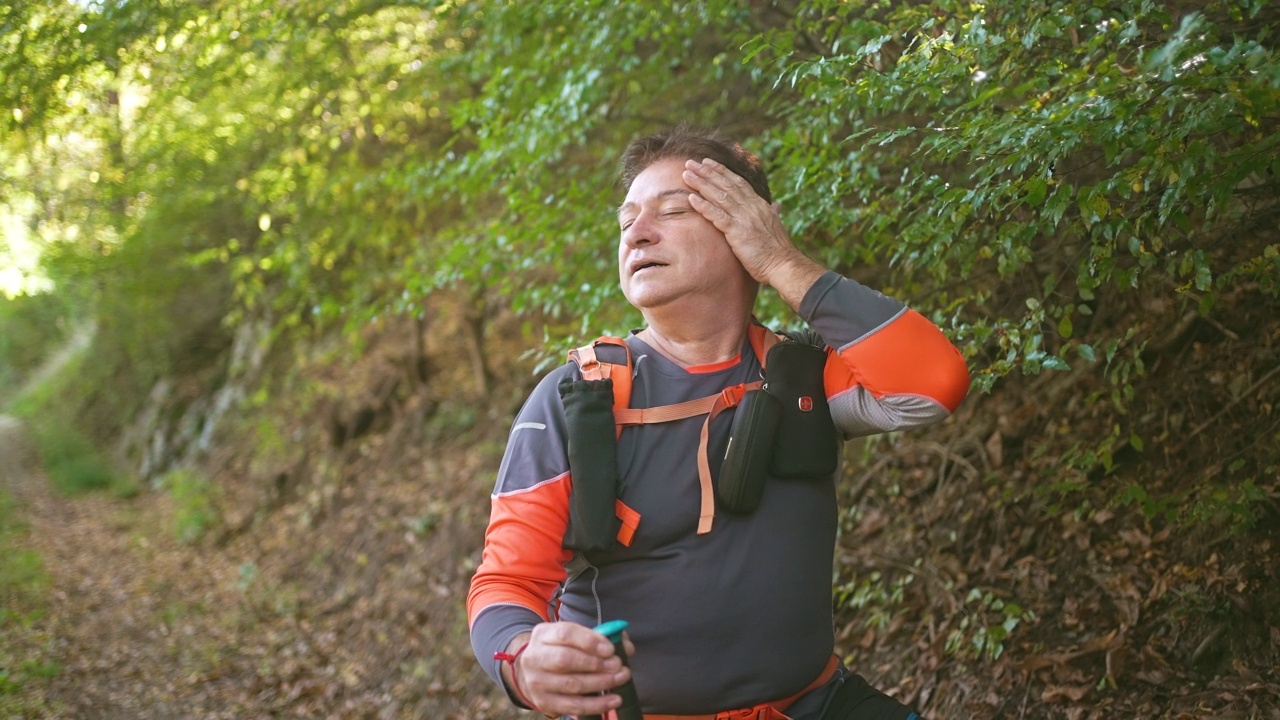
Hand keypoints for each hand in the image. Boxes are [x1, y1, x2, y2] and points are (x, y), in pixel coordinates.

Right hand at [506, 622, 633, 716]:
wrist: (534, 671)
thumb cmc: (561, 650)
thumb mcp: (574, 637)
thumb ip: (600, 637)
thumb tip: (625, 646)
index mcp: (543, 634)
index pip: (565, 634)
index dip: (590, 641)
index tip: (610, 649)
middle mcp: (534, 657)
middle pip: (566, 660)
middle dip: (596, 663)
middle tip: (617, 665)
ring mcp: (537, 682)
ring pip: (572, 684)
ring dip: (601, 682)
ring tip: (621, 678)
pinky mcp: (544, 702)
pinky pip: (574, 706)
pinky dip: (597, 704)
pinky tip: (614, 699)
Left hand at [682, 158, 823, 304]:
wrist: (783, 264)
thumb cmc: (778, 250)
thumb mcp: (775, 226)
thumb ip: (772, 214)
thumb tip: (776, 206)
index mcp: (759, 204)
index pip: (738, 182)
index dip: (721, 171)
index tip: (707, 163)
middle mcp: (751, 206)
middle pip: (726, 184)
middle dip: (707, 172)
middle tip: (690, 162)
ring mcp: (744, 218)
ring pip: (719, 196)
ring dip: (701, 184)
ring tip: (686, 174)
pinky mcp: (738, 231)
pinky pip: (717, 215)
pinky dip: (704, 206)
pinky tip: (691, 198)